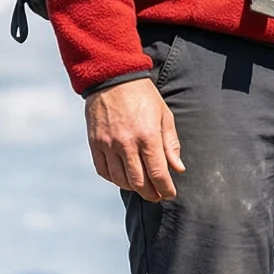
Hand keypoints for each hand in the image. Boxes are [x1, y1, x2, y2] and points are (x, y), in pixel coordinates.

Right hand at [84, 78, 184, 200]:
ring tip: (142, 187)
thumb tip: (178, 169)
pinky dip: (114, 179)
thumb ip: (171, 144)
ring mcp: (108, 144)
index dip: (165, 189)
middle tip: (157, 195)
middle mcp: (127, 143)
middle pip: (139, 182)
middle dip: (151, 194)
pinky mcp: (95, 143)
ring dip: (133, 188)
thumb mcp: (164, 115)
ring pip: (121, 180)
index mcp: (148, 136)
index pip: (158, 174)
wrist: (112, 78)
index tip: (170, 194)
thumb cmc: (143, 96)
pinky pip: (104, 171)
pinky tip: (123, 177)